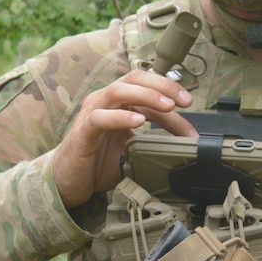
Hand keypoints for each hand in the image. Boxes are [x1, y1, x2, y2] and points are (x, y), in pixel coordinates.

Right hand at [52, 68, 195, 208]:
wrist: (70, 181)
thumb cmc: (99, 163)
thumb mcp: (133, 150)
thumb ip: (154, 143)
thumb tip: (184, 149)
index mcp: (120, 102)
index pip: (149, 89)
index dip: (172, 95)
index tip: (191, 107)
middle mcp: (105, 101)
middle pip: (135, 78)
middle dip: (163, 85)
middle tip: (185, 101)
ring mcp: (92, 112)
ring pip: (119, 91)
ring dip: (146, 95)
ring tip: (167, 105)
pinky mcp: (83, 131)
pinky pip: (100, 117)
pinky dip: (120, 117)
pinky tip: (138, 121)